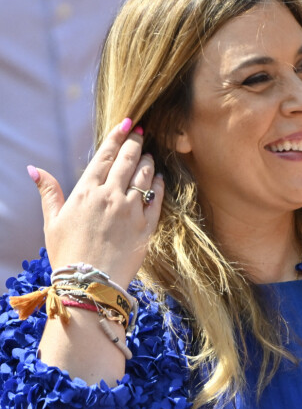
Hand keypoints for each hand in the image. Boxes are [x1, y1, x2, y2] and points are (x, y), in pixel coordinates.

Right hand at [29, 119, 163, 288]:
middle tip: (141, 132)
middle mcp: (110, 196)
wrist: (89, 286)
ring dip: (148, 161)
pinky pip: (157, 198)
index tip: (127, 122)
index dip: (117, 136)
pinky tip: (158, 178)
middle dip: (136, 142)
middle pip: (128, 160)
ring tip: (148, 155)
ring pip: (145, 175)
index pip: (105, 155)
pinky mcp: (147, 225)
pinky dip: (159, 184)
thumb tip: (34, 169)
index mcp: (86, 192)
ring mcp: (131, 210)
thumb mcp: (52, 222)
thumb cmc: (67, 254)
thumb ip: (49, 192)